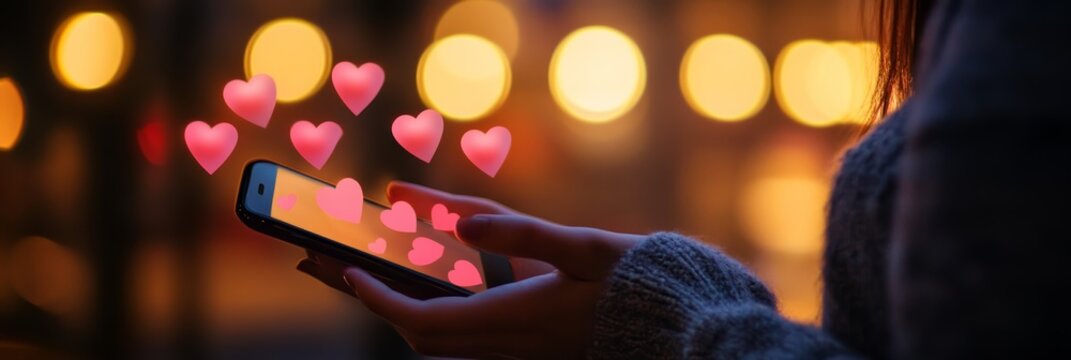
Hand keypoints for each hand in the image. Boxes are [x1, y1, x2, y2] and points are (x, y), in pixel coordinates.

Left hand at [296, 181, 642, 358]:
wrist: (672, 324)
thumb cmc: (634, 280)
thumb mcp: (581, 245)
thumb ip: (520, 232)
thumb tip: (457, 222)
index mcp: (513, 319)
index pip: (422, 318)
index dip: (376, 297)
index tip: (342, 269)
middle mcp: (507, 343)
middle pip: (419, 334)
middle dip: (370, 299)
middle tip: (329, 264)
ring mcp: (515, 350)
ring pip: (437, 340)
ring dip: (395, 307)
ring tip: (364, 270)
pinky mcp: (525, 347)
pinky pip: (461, 337)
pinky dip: (429, 310)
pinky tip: (429, 282)